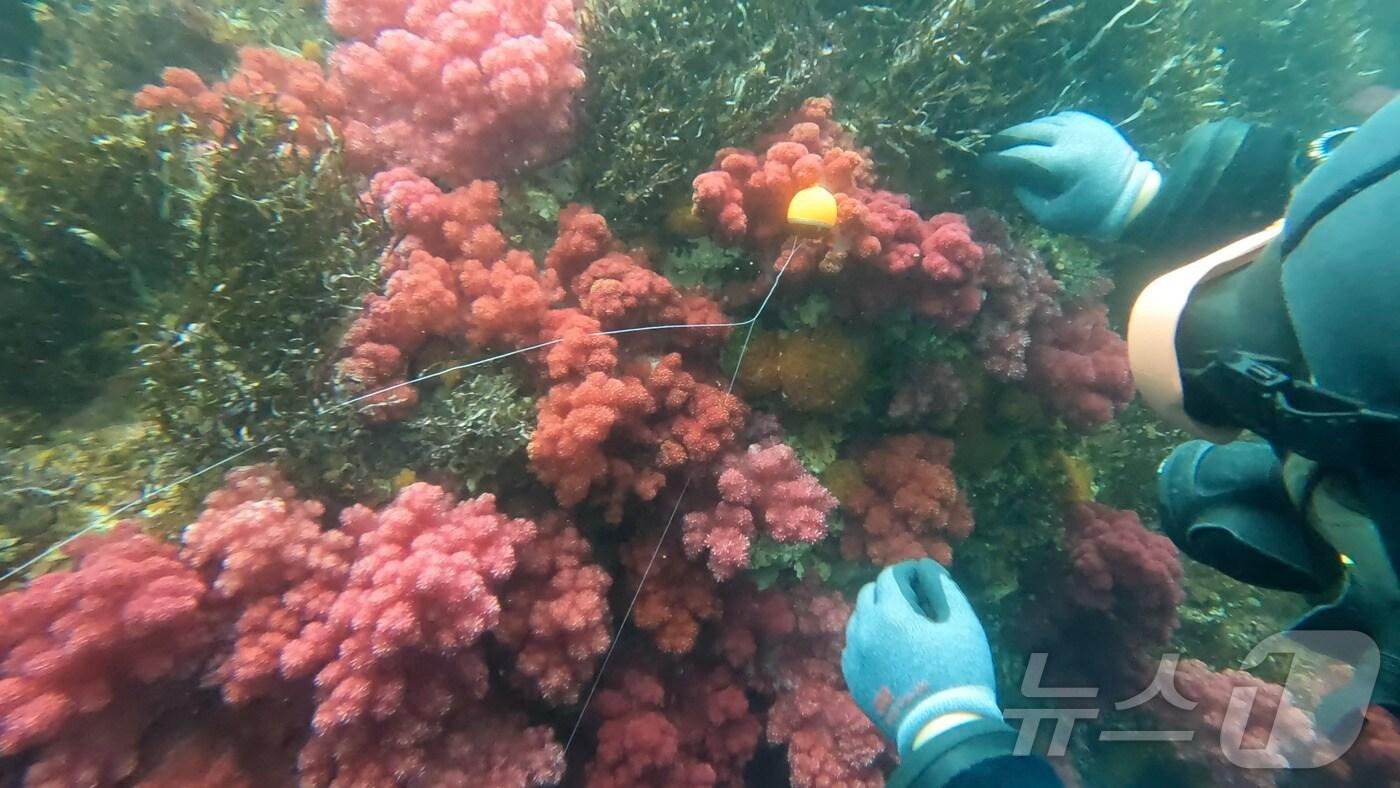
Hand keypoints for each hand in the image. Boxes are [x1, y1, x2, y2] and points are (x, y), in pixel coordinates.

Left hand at [842, 559, 1001, 755]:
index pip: (890, 576)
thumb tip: (929, 569)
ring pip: (857, 621)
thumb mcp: (963, 625)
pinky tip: (888, 652)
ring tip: (902, 628)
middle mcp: (863, 630)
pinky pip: (852, 649)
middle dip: (890, 590)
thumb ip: (945, 589)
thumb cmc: (959, 673)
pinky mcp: (852, 680)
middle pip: (869, 594)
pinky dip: (867, 641)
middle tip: (916, 604)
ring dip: (876, 615)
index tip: (925, 580)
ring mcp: (854, 657)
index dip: (909, 572)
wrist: (942, 728)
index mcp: (890, 613)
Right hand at [981, 111, 1159, 240]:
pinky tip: (1037, 137)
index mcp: (1064, 162)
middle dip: (1004, 139)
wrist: (1137, 198)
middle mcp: (1072, 136)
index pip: (1020, 155)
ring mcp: (1084, 125)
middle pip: (1027, 130)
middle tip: (989, 147)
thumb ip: (1027, 198)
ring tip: (1009, 142)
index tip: (982, 164)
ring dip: (1024, 131)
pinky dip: (1044, 127)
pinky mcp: (1092, 122)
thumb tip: (1011, 180)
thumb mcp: (1055, 217)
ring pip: (1042, 122)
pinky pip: (1059, 119)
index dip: (997, 159)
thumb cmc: (1094, 214)